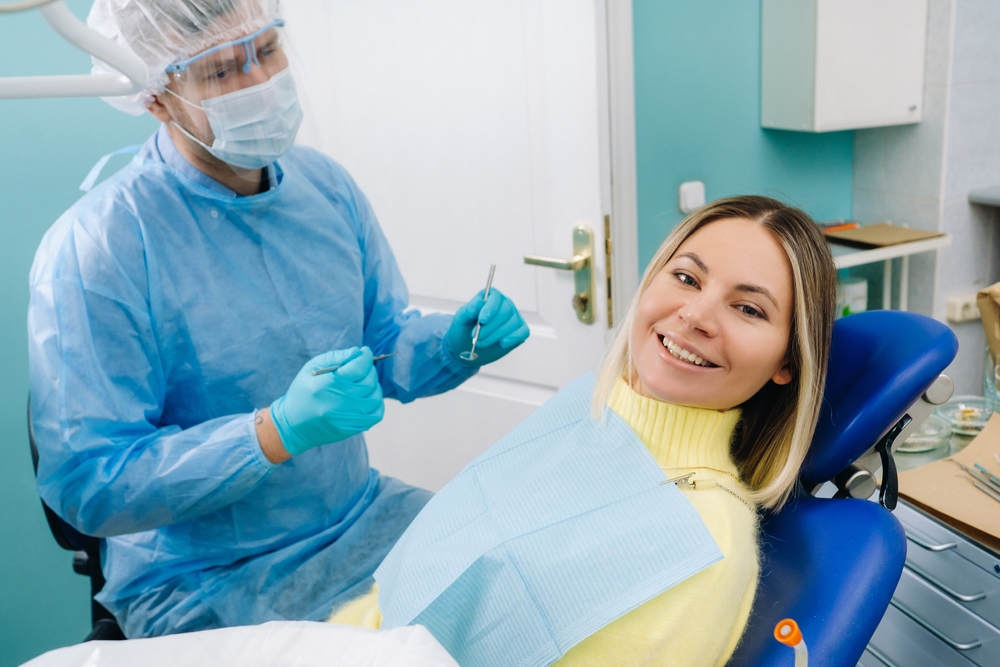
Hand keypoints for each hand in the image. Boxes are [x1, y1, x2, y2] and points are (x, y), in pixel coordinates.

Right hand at [269, 347, 383, 455]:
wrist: (293, 425)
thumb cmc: (303, 392)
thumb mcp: (312, 368)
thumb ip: (336, 357)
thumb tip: (358, 352)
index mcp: (329, 384)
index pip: (359, 366)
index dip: (365, 356)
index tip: (364, 352)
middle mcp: (340, 402)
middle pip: (369, 381)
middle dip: (369, 369)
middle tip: (362, 367)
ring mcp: (348, 417)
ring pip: (375, 396)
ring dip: (374, 386)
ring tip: (363, 382)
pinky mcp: (353, 428)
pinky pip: (377, 414)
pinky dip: (377, 402)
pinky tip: (367, 397)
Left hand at [445, 288, 529, 366]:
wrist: (466, 347)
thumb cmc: (464, 329)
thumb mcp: (461, 319)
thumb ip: (469, 310)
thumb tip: (479, 303)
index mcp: (491, 298)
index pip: (495, 298)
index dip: (490, 309)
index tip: (482, 320)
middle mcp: (505, 305)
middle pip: (505, 311)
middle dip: (491, 326)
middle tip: (478, 336)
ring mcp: (513, 318)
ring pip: (512, 323)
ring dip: (496, 335)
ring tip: (481, 343)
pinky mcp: (519, 332)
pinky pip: (523, 332)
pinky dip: (513, 338)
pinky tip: (502, 343)